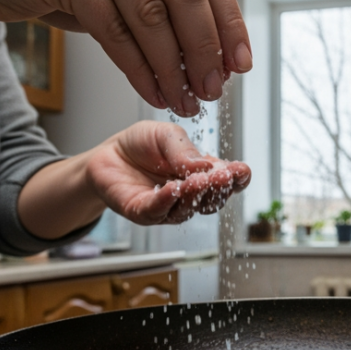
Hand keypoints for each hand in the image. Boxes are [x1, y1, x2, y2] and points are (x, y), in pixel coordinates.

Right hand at [0, 0, 250, 116]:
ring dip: (172, 66)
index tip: (239, 61)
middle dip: (204, 49)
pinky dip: (137, 67)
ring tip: (183, 98)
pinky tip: (150, 90)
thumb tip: (213, 47)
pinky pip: (114, 28)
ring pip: (151, 14)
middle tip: (214, 88)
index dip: (228, 21)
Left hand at [87, 121, 249, 225]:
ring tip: (199, 180)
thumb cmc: (141, 145)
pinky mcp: (143, 213)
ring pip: (187, 208)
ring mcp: (168, 207)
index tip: (242, 170)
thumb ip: (184, 150)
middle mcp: (188, 195)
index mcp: (201, 174)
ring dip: (195, 195)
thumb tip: (204, 166)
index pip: (226, 182)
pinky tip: (173, 188)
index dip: (236, 178)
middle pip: (211, 201)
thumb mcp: (166, 136)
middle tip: (224, 176)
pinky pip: (158, 210)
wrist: (108, 153)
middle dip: (219, 188)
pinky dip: (166, 200)